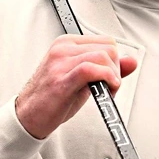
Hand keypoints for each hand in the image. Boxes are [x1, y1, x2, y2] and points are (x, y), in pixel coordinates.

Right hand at [15, 35, 137, 139]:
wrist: (27, 116)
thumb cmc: (52, 98)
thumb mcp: (83, 79)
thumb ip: (107, 68)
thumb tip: (132, 61)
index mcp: (66, 44)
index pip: (106, 41)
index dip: (115, 61)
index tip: (110, 78)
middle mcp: (62, 48)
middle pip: (108, 48)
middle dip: (116, 69)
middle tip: (109, 87)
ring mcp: (60, 62)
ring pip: (103, 57)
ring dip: (113, 77)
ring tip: (106, 91)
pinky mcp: (61, 79)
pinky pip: (92, 69)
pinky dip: (106, 79)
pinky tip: (106, 90)